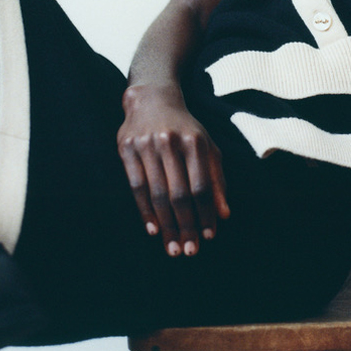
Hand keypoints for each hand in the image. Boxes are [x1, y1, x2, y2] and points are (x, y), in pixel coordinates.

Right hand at [117, 82, 229, 257]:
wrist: (151, 98)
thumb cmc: (184, 128)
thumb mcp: (206, 147)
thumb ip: (217, 179)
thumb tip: (223, 215)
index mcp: (194, 141)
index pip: (202, 186)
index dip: (206, 213)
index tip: (209, 236)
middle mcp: (170, 142)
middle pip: (179, 194)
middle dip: (186, 225)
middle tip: (189, 251)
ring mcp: (146, 145)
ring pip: (157, 194)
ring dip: (166, 225)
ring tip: (172, 247)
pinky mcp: (126, 148)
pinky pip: (136, 186)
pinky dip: (145, 211)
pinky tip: (153, 229)